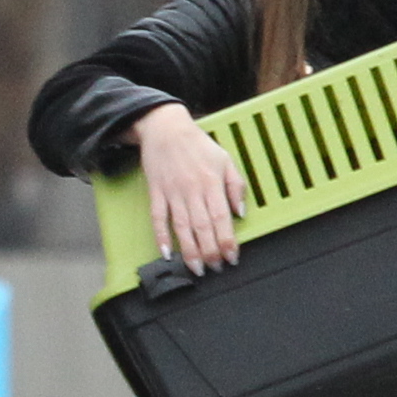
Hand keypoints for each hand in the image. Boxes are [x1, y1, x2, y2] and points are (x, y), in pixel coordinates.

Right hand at [136, 106, 248, 266]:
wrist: (165, 128)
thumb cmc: (197, 144)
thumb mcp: (225, 159)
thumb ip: (236, 186)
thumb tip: (241, 212)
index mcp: (212, 182)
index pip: (222, 218)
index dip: (227, 240)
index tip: (231, 256)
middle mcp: (192, 190)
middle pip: (202, 227)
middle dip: (210, 252)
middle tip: (215, 268)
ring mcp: (172, 193)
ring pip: (182, 228)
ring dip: (189, 251)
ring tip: (196, 268)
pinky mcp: (156, 193)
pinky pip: (158, 219)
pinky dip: (161, 237)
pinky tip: (166, 252)